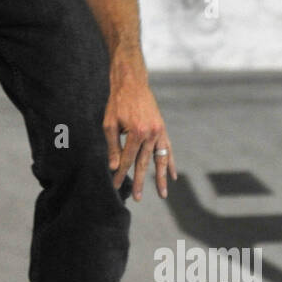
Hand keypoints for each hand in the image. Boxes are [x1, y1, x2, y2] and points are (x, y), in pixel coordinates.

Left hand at [103, 72, 176, 200]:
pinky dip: (170, 163)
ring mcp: (159, 132)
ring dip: (160, 178)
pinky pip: (168, 150)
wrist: (132, 83)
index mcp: (136, 132)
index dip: (120, 174)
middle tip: (137, 198)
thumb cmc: (117, 103)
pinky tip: (171, 176)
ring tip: (162, 194)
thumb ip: (113, 147)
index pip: (127, 159)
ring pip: (160, 160)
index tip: (115, 185)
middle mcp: (150, 134)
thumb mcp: (109, 124)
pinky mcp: (162, 129)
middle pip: (143, 163)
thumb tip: (115, 167)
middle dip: (138, 181)